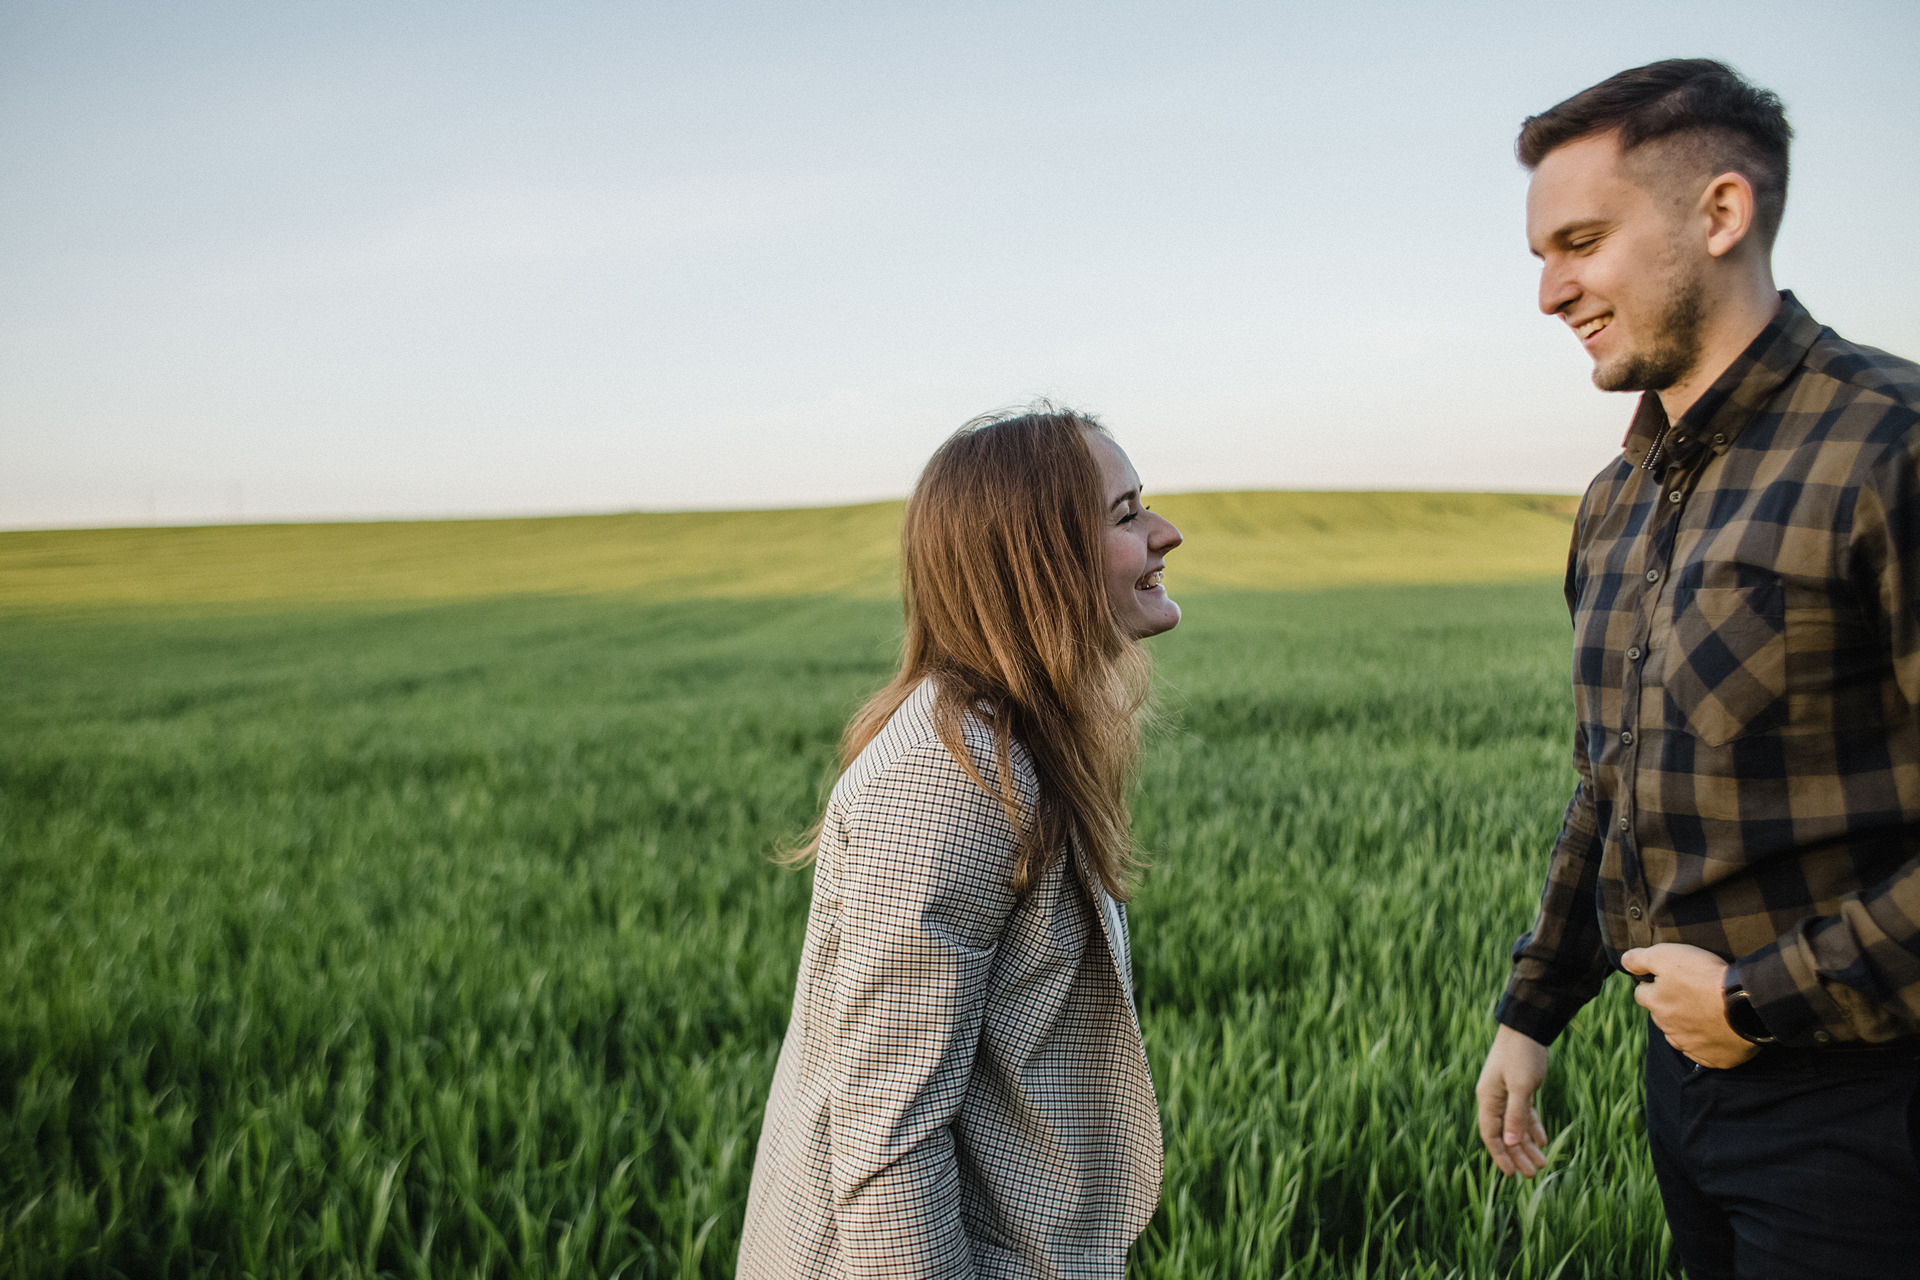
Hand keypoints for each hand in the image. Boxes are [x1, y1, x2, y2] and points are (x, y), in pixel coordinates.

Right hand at [1474, 1024, 1550, 1177]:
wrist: (1528, 1027)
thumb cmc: (1522, 1055)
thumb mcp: (1521, 1087)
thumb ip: (1516, 1115)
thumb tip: (1510, 1143)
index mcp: (1489, 1099)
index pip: (1491, 1135)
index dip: (1501, 1156)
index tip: (1512, 1175)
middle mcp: (1494, 1099)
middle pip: (1504, 1134)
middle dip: (1517, 1155)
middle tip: (1534, 1173)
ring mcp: (1506, 1094)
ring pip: (1515, 1126)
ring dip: (1527, 1144)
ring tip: (1543, 1162)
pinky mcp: (1519, 1088)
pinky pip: (1524, 1114)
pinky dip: (1532, 1127)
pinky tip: (1543, 1140)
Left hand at [1621, 943, 1758, 1069]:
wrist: (1746, 1004)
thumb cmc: (1705, 976)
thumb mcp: (1667, 955)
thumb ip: (1640, 959)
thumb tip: (1624, 962)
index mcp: (1655, 1003)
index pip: (1642, 994)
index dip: (1652, 985)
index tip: (1666, 979)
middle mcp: (1668, 1028)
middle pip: (1661, 1016)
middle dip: (1669, 1006)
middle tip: (1690, 994)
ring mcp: (1690, 1045)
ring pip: (1678, 1037)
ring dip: (1685, 1026)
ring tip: (1702, 1013)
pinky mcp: (1713, 1059)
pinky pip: (1702, 1054)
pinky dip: (1705, 1045)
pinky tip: (1714, 1033)